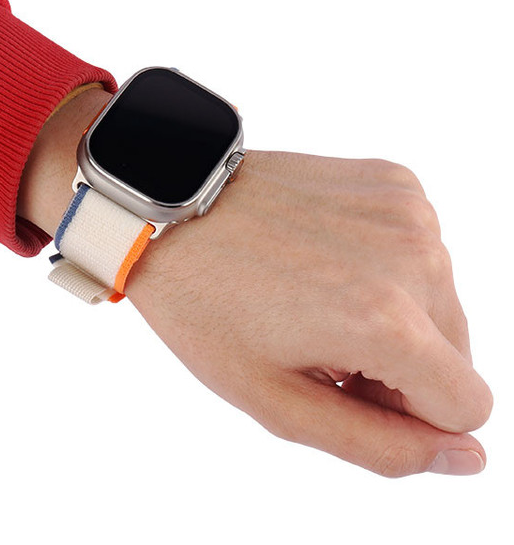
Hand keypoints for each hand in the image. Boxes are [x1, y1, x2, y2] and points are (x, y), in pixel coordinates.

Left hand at [20, 88, 492, 477]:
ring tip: (315, 296)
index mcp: (387, 320)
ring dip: (393, 313)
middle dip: (400, 365)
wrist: (172, 207)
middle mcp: (414, 256)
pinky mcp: (394, 180)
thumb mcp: (276, 401)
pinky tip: (324, 256)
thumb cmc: (206, 305)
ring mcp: (408, 209)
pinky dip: (384, 264)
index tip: (343, 383)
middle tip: (317, 340)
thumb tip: (467, 457)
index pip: (467, 407)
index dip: (407, 413)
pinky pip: (420, 249)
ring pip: (440, 301)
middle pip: (456, 353)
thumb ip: (380, 445)